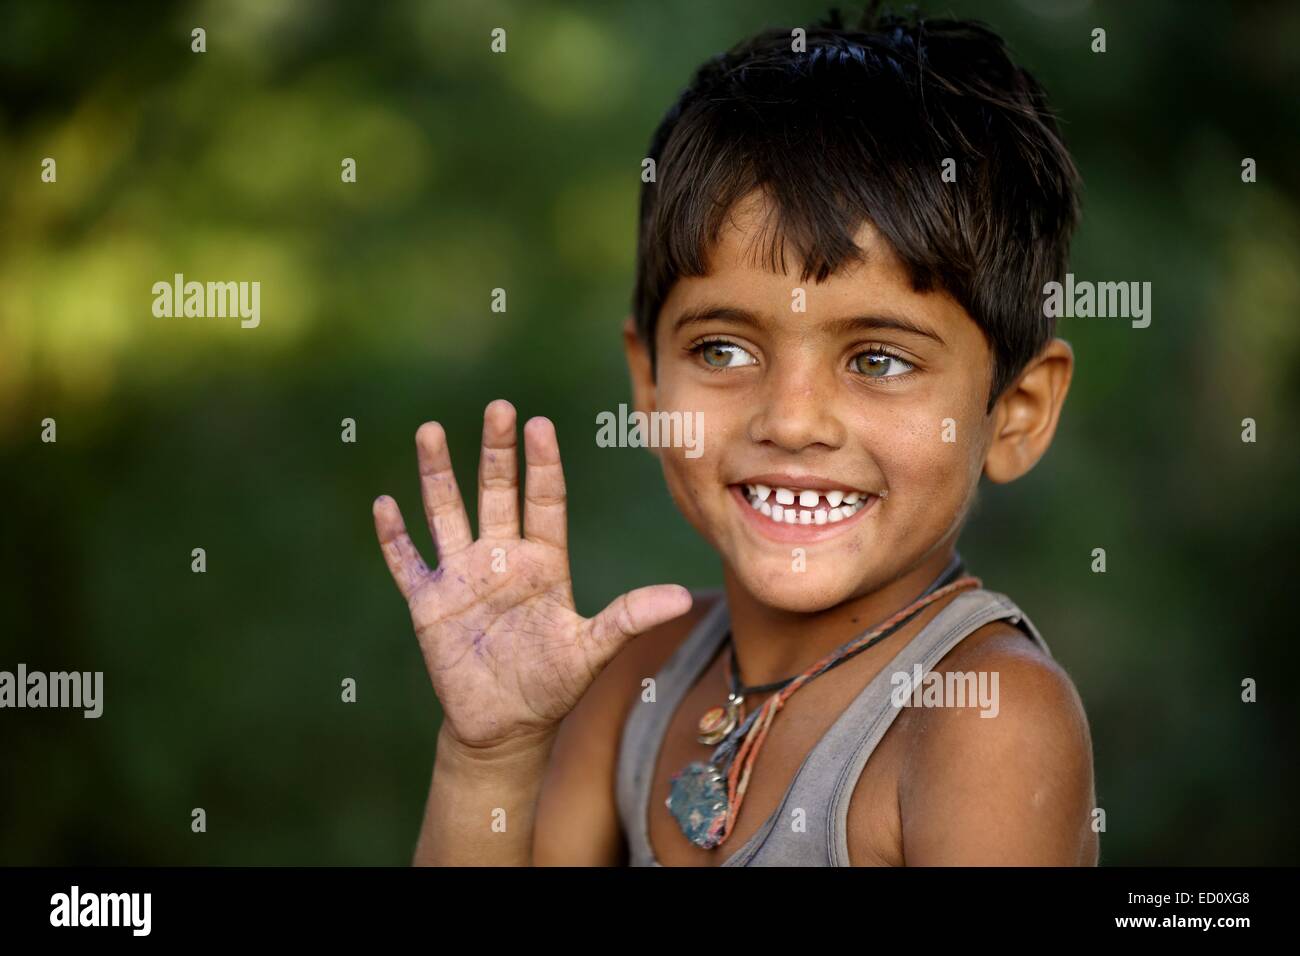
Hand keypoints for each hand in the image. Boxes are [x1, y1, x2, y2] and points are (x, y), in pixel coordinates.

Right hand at [373, 400, 691, 750]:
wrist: (506, 725)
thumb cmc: (553, 684)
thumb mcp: (592, 650)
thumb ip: (628, 618)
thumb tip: (680, 598)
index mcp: (543, 562)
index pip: (544, 500)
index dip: (542, 464)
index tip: (539, 424)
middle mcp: (501, 558)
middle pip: (496, 493)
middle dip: (496, 452)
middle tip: (498, 407)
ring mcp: (462, 577)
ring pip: (446, 513)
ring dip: (437, 475)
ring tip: (430, 431)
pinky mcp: (429, 603)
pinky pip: (408, 563)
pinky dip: (395, 537)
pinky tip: (385, 504)